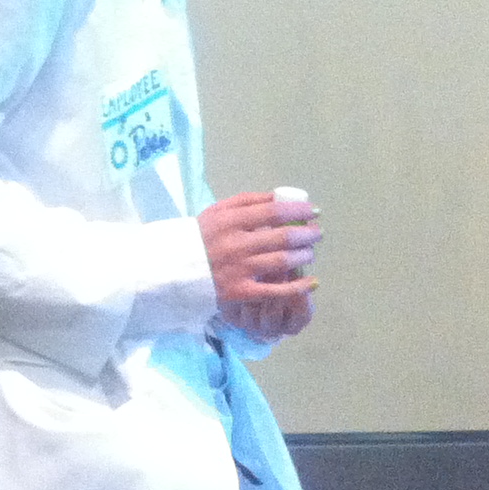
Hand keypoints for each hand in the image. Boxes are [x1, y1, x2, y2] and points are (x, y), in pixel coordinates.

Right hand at [201, 191, 318, 337]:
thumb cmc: (199, 236)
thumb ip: (247, 202)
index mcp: (230, 221)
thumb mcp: (216, 212)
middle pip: (282, 237)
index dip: (298, 211)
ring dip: (303, 256)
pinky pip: (275, 291)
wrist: (170, 269)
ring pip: (282, 262)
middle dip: (306, 234)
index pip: (273, 212)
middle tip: (317, 234)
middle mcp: (236, 244)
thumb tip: (280, 197)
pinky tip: (312, 282)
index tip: (314, 211)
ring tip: (309, 253)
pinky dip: (298, 287)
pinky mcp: (240, 292)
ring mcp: (239, 269)